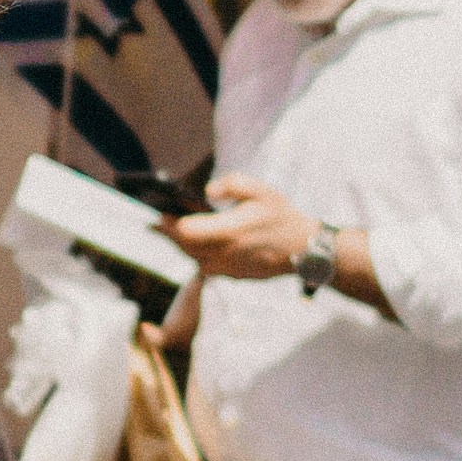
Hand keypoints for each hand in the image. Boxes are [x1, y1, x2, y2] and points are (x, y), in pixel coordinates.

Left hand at [164, 181, 315, 278]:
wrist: (302, 248)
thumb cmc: (280, 215)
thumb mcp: (261, 190)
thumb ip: (232, 184)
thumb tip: (208, 191)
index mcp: (229, 231)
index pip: (185, 232)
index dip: (170, 224)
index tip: (161, 213)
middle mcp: (225, 253)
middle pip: (184, 247)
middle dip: (170, 234)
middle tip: (159, 222)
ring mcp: (229, 268)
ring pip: (193, 259)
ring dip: (182, 246)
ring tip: (172, 231)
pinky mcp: (233, 276)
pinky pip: (207, 266)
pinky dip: (197, 255)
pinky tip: (196, 242)